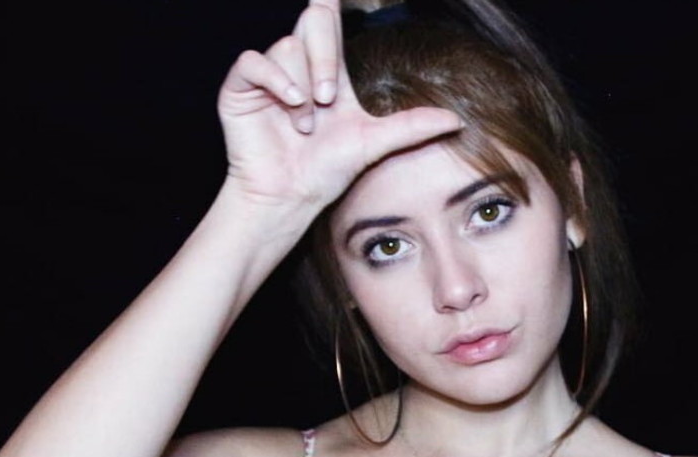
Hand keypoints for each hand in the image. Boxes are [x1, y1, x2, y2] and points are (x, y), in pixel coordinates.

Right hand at [217, 0, 461, 211]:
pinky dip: (274, 80)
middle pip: (314, 22)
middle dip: (325, 62)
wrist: (290, 198)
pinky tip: (290, 103)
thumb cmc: (325, 172)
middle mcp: (298, 65)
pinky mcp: (242, 88)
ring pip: (287, 47)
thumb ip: (412, 126)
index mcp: (327, 70)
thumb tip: (456, 120)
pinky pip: (254, 61)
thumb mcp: (373, 143)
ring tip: (304, 125)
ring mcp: (269, 75)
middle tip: (328, 102)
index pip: (329, 18)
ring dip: (301, 88)